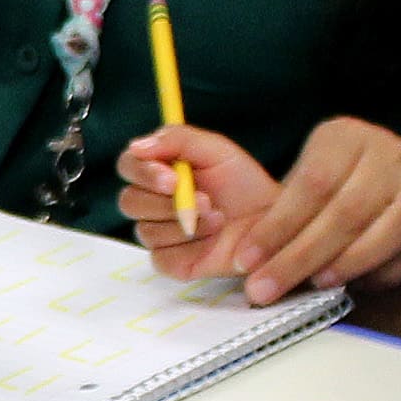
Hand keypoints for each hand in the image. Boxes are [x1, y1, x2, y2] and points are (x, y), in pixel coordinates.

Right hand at [117, 126, 280, 280]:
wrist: (272, 221)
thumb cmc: (243, 184)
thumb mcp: (216, 150)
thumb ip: (177, 139)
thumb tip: (137, 146)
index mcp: (159, 170)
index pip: (128, 166)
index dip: (143, 173)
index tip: (172, 179)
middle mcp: (152, 202)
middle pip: (129, 202)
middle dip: (165, 203)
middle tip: (204, 201)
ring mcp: (159, 233)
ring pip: (146, 231)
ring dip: (185, 225)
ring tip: (219, 219)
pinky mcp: (170, 261)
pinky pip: (161, 258)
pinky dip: (188, 249)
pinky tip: (210, 241)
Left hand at [207, 115, 400, 305]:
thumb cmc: (340, 184)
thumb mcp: (309, 175)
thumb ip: (282, 209)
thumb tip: (246, 260)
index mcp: (347, 137)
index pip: (312, 183)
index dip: (277, 226)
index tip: (246, 260)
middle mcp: (390, 155)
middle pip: (345, 212)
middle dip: (299, 257)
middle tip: (265, 289)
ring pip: (385, 233)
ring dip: (344, 267)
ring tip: (312, 287)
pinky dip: (378, 276)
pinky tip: (351, 287)